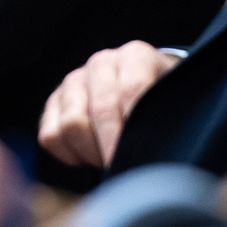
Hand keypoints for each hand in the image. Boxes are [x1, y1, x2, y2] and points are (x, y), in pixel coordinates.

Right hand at [37, 41, 178, 166]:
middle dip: (113, 148)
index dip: (135, 129)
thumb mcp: (175, 101)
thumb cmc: (161, 101)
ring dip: (92, 153)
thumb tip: (162, 150)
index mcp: (135, 56)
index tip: (142, 157)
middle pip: (100, 111)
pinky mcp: (54, 102)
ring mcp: (74, 81)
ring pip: (71, 125)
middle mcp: (101, 63)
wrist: (142, 88)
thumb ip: (174, 117)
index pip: (133, 90)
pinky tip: (91, 156)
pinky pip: (51, 136)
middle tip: (125, 170)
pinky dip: (70, 155)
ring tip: (110, 160)